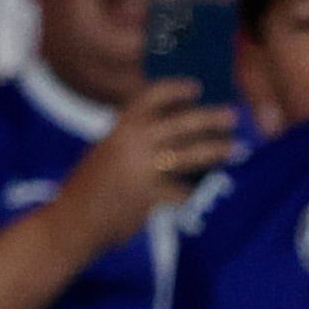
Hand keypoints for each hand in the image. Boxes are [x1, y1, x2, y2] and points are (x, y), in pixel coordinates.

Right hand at [51, 78, 240, 251]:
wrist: (73, 221)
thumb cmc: (89, 187)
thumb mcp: (106, 151)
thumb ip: (132, 138)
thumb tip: (169, 130)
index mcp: (119, 127)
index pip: (150, 97)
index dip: (175, 89)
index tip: (196, 87)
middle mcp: (132, 142)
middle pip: (180, 124)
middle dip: (210, 118)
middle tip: (232, 116)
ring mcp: (142, 169)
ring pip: (189, 155)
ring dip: (216, 150)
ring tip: (236, 148)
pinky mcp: (150, 196)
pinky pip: (183, 192)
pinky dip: (193, 192)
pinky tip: (201, 192)